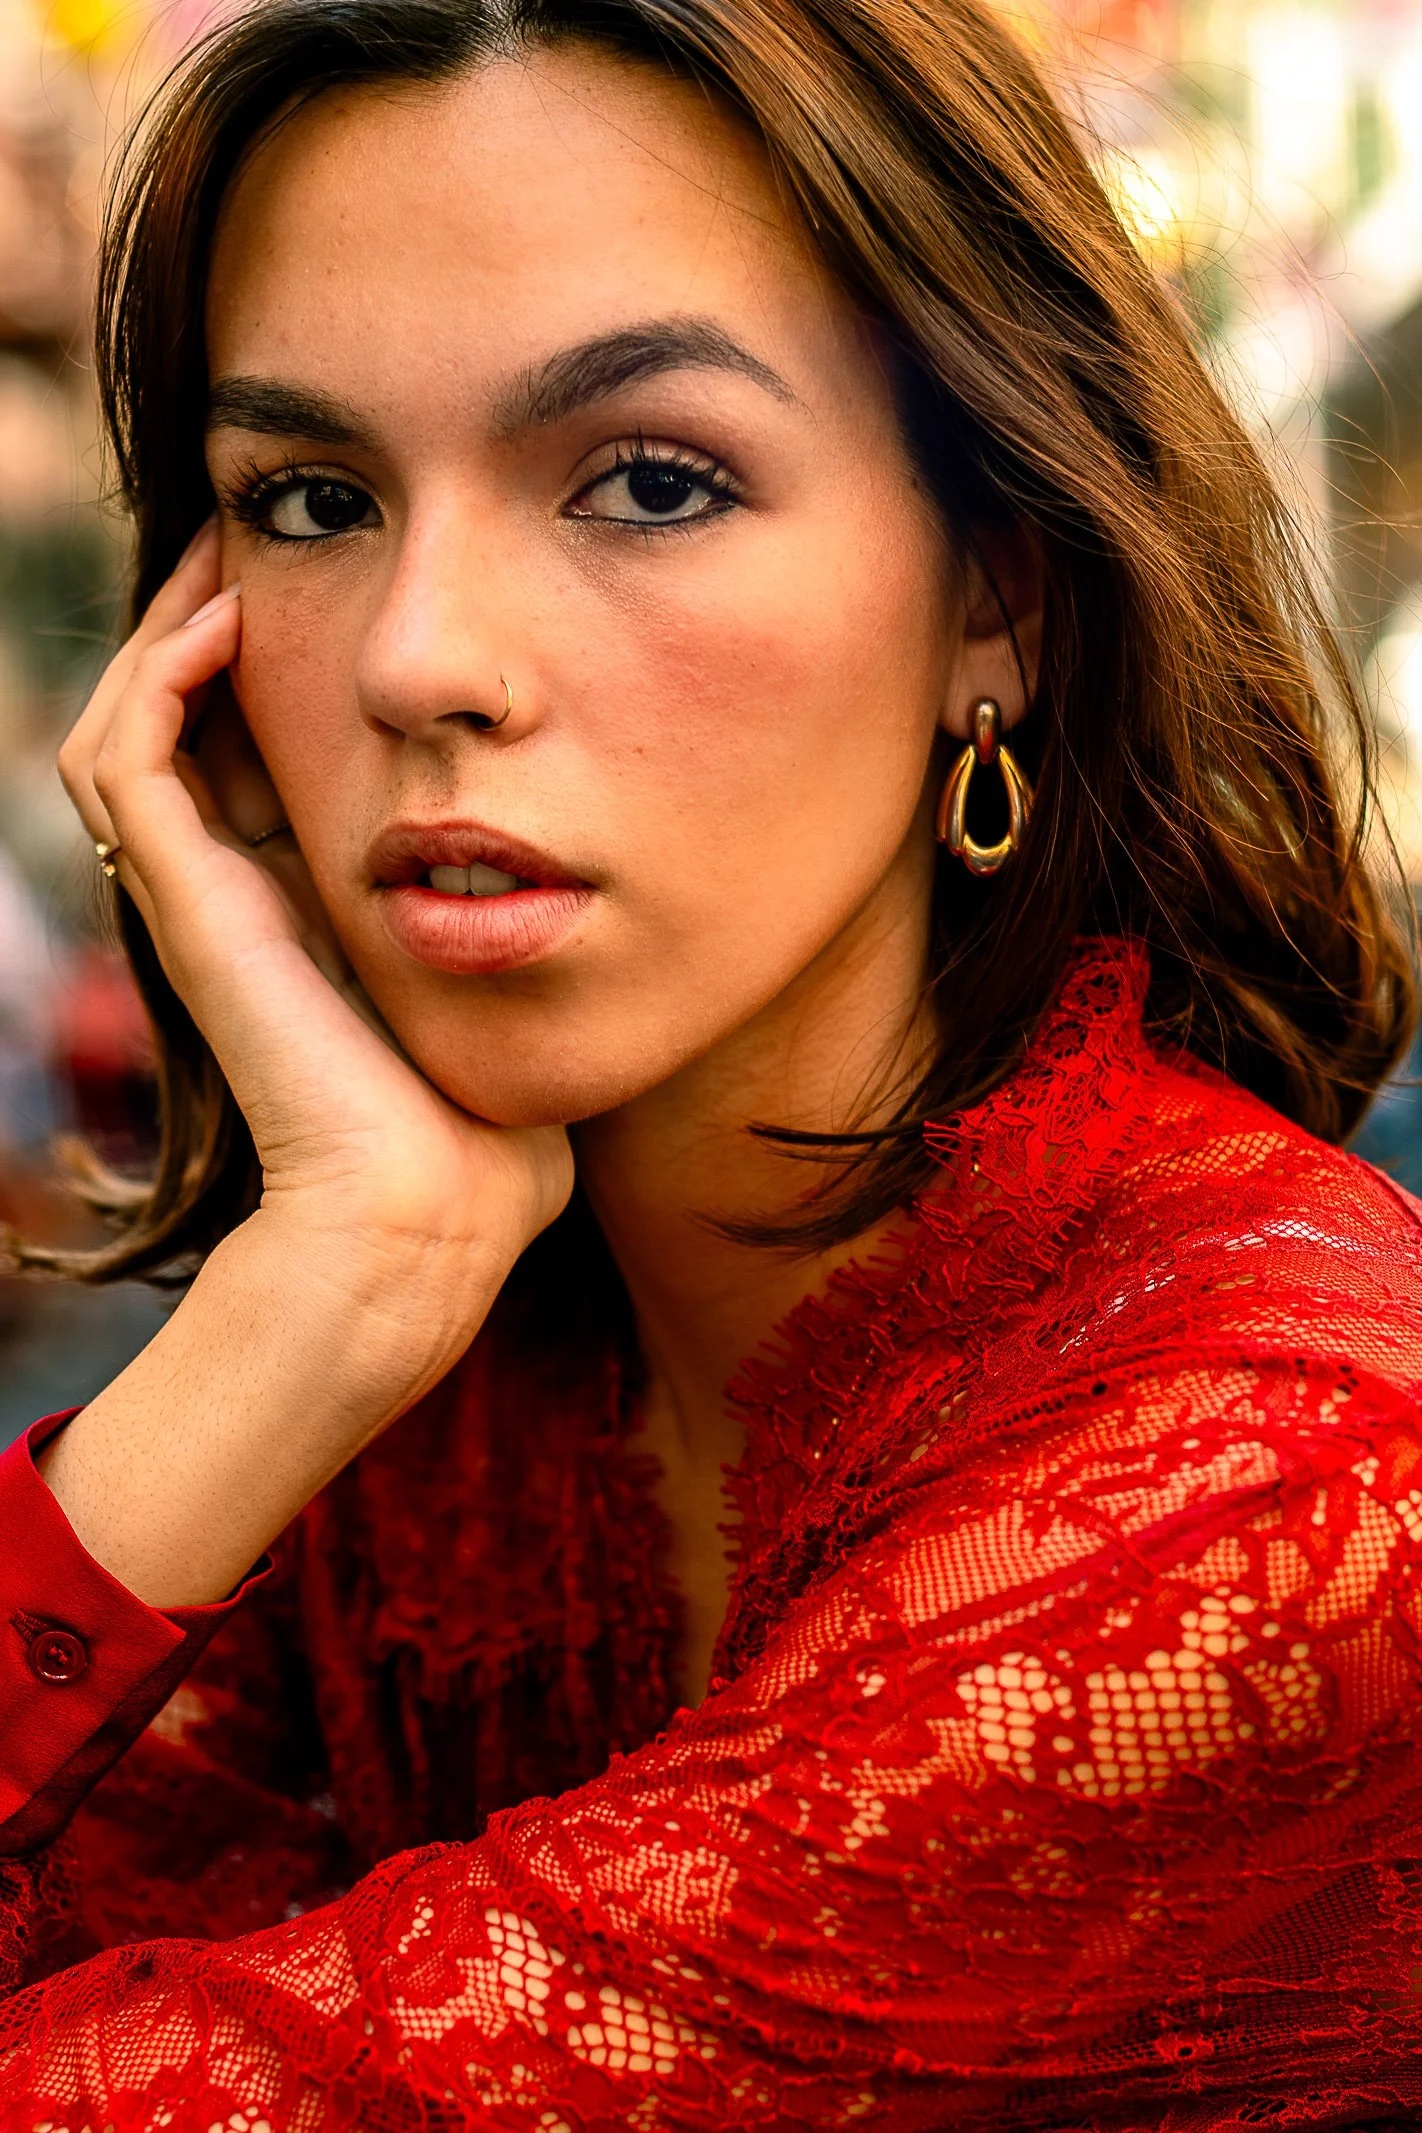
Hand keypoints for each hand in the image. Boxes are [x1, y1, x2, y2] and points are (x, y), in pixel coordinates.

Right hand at [59, 521, 572, 1380]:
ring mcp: (203, 896)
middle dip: (214, 609)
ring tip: (231, 546)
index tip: (343, 571)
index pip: (255, 743)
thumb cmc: (494, 1114)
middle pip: (183, 717)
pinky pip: (126, 762)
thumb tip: (597, 852)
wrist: (439, 1206)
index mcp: (306, 896)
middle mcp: (241, 887)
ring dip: (170, 622)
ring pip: (129, 721)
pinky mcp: (189, 906)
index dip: (275, 652)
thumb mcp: (512, 974)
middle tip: (268, 526)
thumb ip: (524, 913)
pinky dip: (157, 677)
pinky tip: (226, 618)